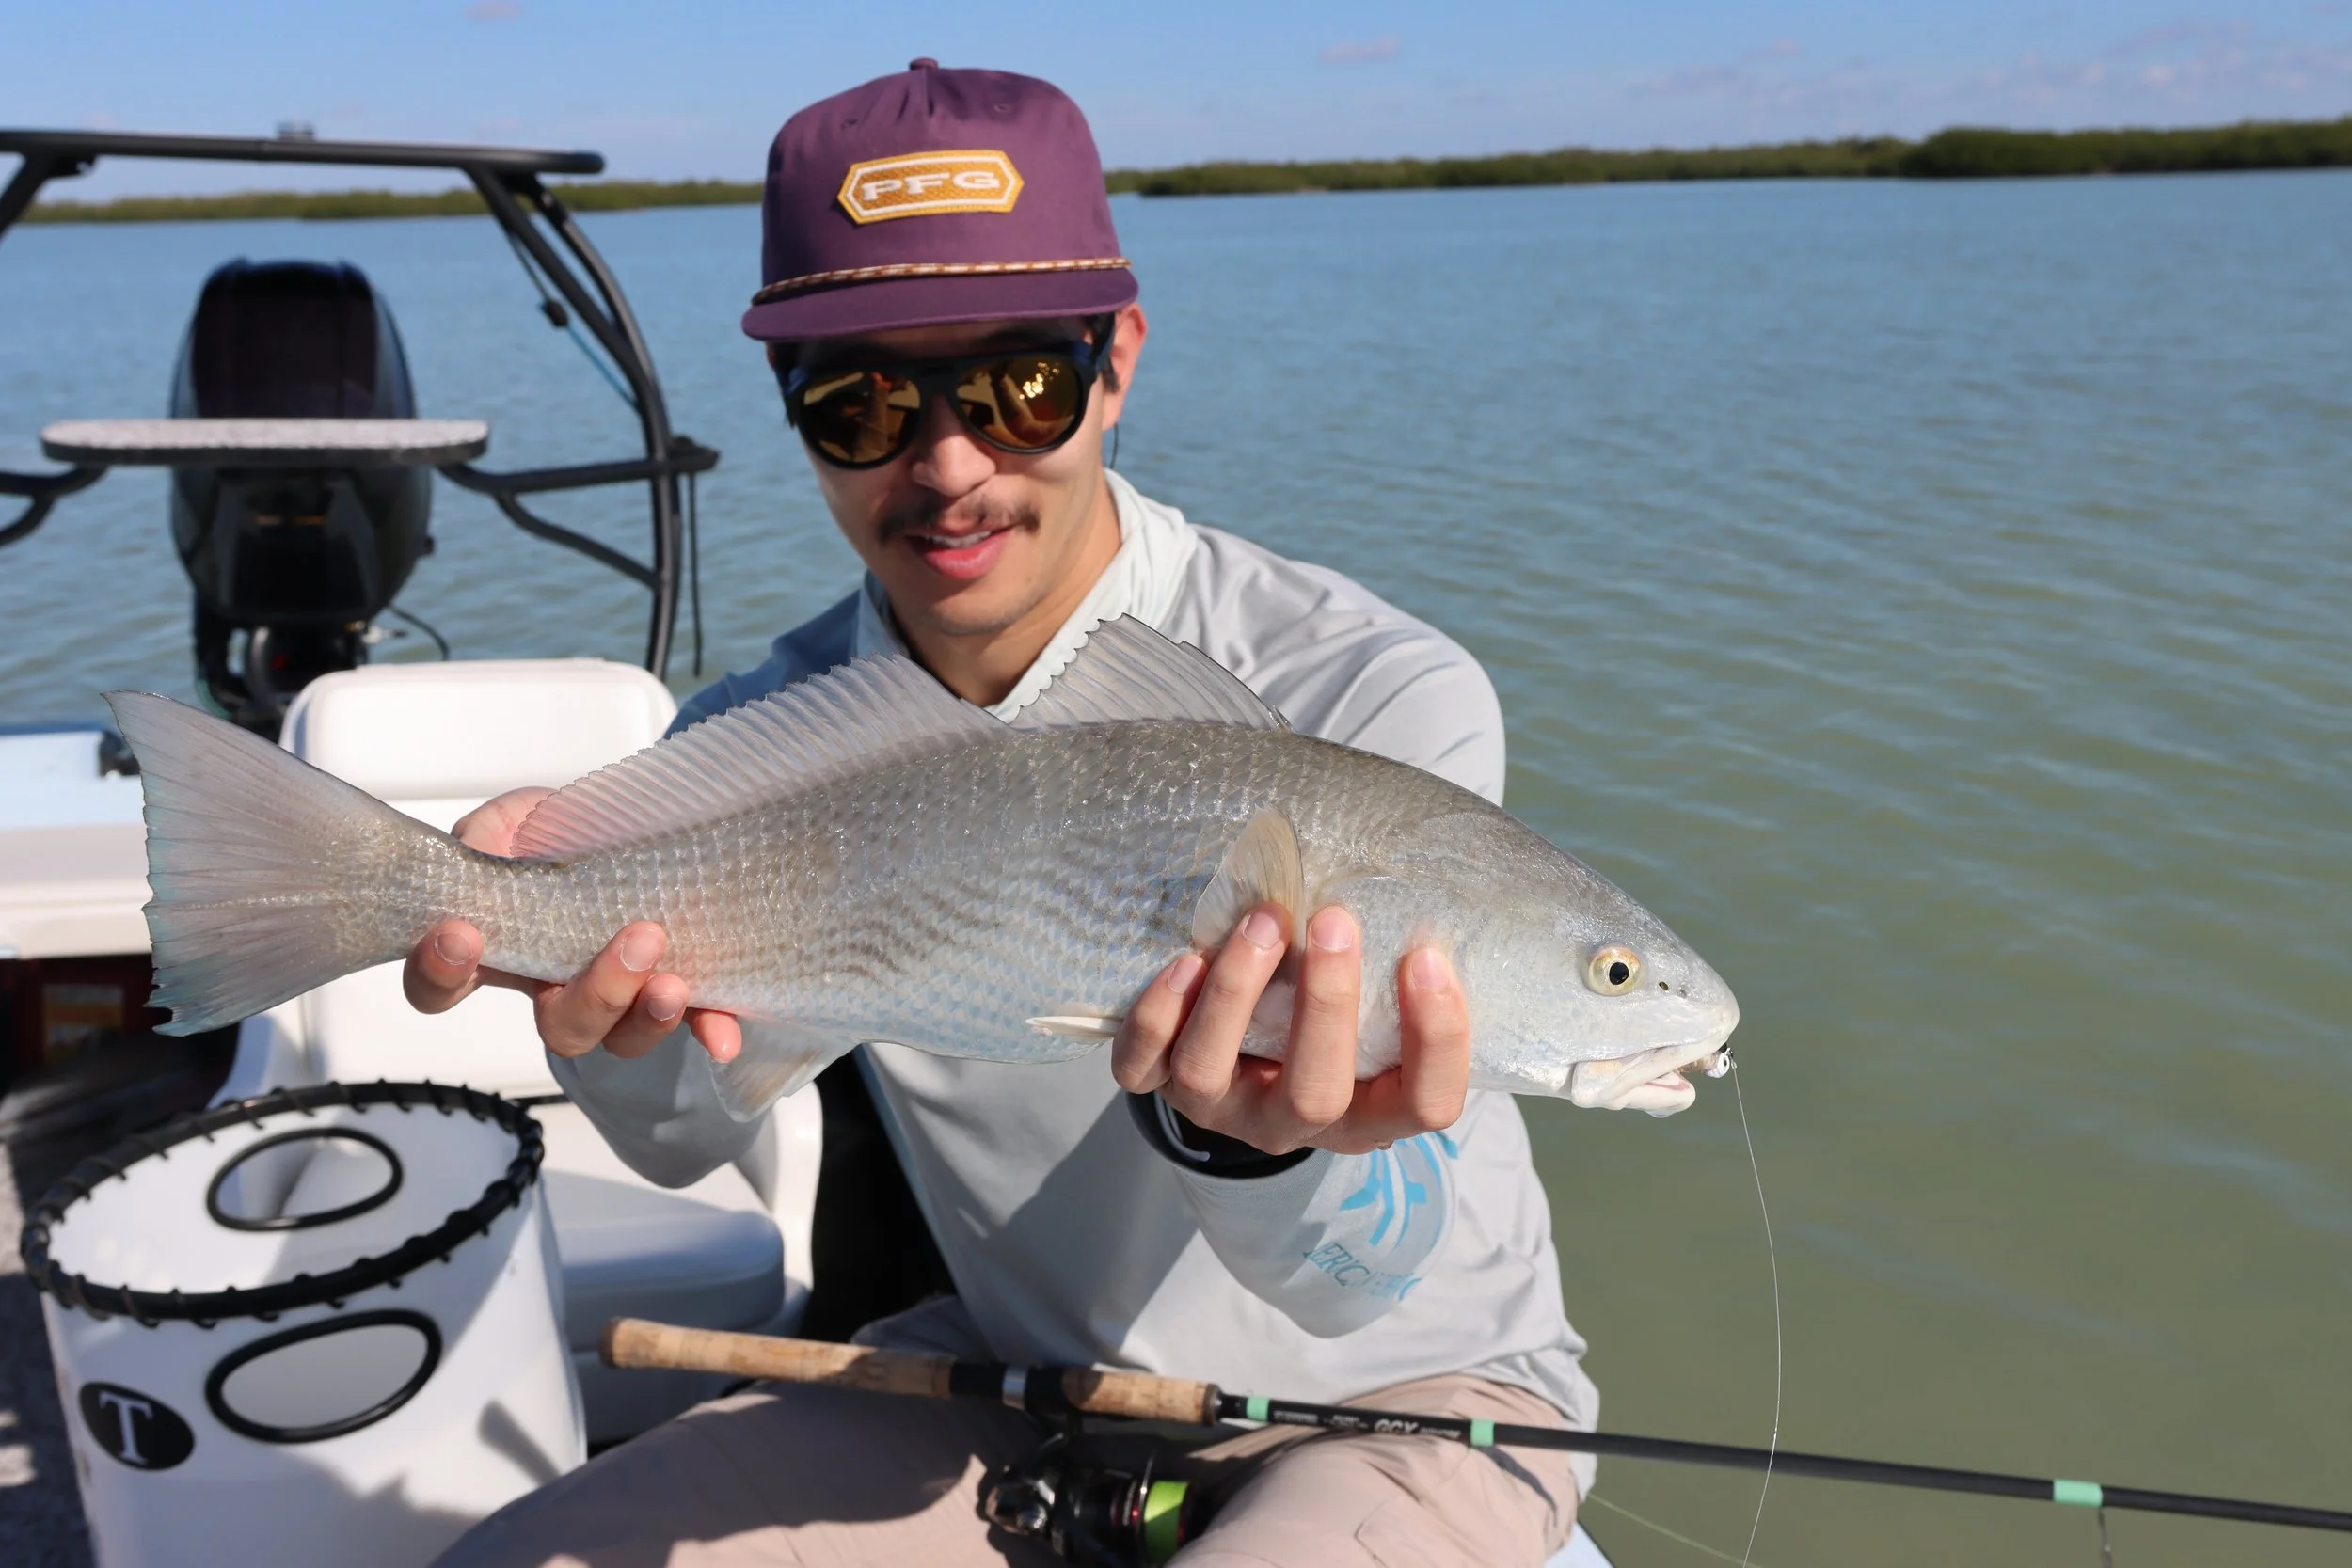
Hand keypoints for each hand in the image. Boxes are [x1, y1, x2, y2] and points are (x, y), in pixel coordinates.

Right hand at [400, 787, 741, 1062]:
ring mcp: (615, 992)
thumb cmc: (562, 830)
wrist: (635, 821)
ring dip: (645, 1015)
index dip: (441, 974)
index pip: (441, 985)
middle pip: (559, 1026)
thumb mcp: (516, 819)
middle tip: (633, 940)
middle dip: (594, 993)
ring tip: (672, 983)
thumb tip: (483, 851)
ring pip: (618, 1036)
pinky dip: (708, 1027)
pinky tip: (723, 1036)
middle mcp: (554, 983)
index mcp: (501, 946)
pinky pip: (692, 1022)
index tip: (464, 936)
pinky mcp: (669, 987)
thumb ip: (486, 834)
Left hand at [1111, 903, 1470, 1156]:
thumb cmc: (1319, 1018)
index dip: (1437, 1042)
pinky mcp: (1161, 1088)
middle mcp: (1292, 1124)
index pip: (1424, 1105)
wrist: (1235, 1058)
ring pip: (1212, 1073)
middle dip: (1327, 1004)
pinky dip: (1158, 1014)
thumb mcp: (1366, 1015)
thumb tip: (1404, 887)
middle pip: (1316, 1095)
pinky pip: (1142, 1067)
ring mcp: (1220, 1110)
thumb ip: (1383, 978)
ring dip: (1235, 990)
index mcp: (1366, 1114)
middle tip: (1335, 921)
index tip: (1426, 957)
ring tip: (1262, 922)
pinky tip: (1185, 960)